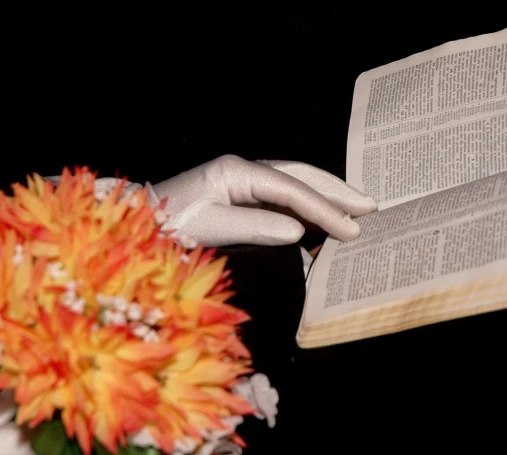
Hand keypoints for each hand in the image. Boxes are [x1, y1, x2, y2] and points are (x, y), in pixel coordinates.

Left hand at [151, 155, 376, 246]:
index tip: (352, 228)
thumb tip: (298, 233)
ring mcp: (241, 181)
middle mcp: (242, 170)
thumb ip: (254, 227)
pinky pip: (281, 199)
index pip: (291, 190)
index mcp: (235, 172)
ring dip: (325, 196)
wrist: (135, 222)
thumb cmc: (164, 224)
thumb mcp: (208, 227)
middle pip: (300, 175)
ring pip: (294, 184)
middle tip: (371, 206)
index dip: (324, 209)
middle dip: (336, 191)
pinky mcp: (238, 196)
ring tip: (355, 209)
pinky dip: (306, 209)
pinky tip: (321, 221)